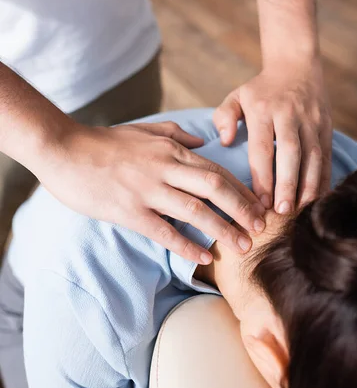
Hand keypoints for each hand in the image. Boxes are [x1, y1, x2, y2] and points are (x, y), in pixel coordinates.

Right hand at [37, 121, 265, 263]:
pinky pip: (164, 231)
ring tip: (243, 247)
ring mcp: (147, 190)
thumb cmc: (104, 141)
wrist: (64, 149)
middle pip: (214, 188)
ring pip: (195, 211)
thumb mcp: (144, 130)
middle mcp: (164, 169)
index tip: (259, 205)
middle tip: (262, 228)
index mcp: (170, 150)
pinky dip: (187, 245)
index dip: (241, 189)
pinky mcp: (128, 211)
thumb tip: (203, 142)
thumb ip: (177, 134)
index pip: (216, 170)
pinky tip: (204, 257)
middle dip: (242, 209)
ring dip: (223, 230)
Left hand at [214, 53, 331, 213]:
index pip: (263, 147)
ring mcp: (311, 120)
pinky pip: (326, 155)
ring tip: (301, 210)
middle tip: (282, 211)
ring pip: (313, 156)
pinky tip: (318, 198)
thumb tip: (225, 140)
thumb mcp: (236, 96)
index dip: (263, 176)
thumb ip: (224, 117)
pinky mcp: (326, 125)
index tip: (260, 202)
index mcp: (264, 110)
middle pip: (290, 153)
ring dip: (308, 185)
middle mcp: (289, 114)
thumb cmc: (260, 89)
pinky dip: (324, 178)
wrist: (296, 65)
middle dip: (287, 184)